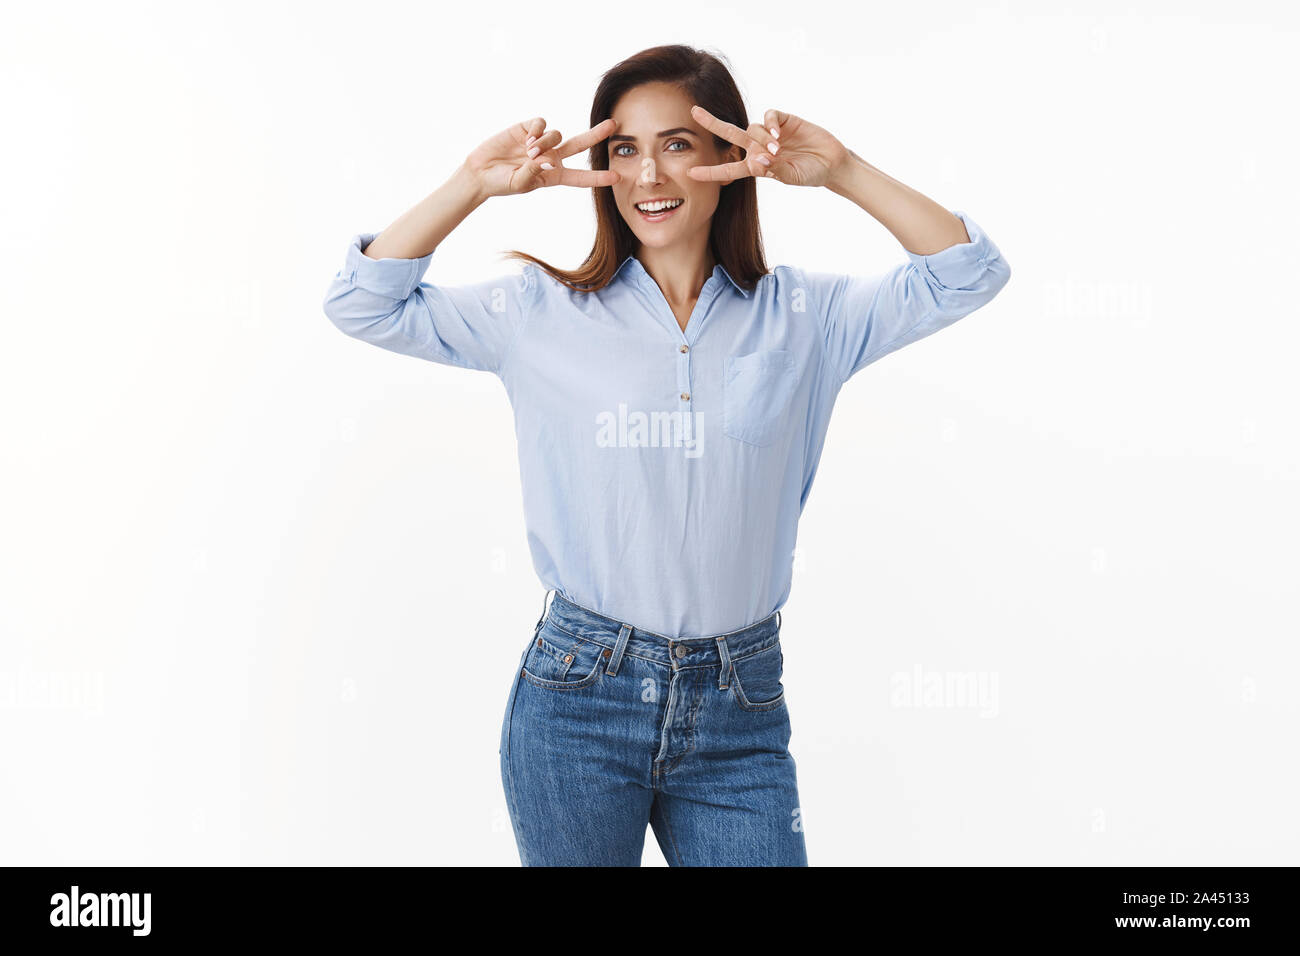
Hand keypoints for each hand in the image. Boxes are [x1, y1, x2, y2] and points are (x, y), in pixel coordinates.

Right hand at [463, 117, 621, 198]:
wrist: (481, 172)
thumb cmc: (502, 184)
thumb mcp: (521, 183)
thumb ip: (535, 172)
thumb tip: (545, 159)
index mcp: (554, 175)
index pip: (580, 176)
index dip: (598, 177)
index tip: (617, 177)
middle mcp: (551, 156)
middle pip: (580, 144)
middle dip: (596, 134)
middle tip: (613, 125)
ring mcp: (541, 141)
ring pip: (556, 134)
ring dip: (545, 143)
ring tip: (528, 152)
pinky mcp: (527, 128)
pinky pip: (541, 123)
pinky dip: (536, 131)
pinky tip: (525, 139)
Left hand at [686, 105, 848, 187]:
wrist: (832, 163)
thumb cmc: (810, 173)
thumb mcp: (790, 176)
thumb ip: (774, 169)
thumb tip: (757, 160)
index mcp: (757, 166)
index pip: (729, 168)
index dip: (711, 171)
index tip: (690, 173)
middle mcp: (759, 147)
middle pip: (730, 135)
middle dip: (712, 123)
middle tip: (694, 113)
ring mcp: (771, 133)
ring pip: (753, 129)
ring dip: (762, 140)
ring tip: (778, 151)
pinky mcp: (783, 120)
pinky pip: (769, 117)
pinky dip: (770, 125)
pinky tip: (779, 136)